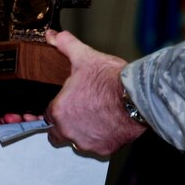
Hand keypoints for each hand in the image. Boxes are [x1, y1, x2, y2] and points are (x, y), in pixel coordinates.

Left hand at [43, 29, 145, 155]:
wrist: (136, 96)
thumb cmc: (109, 79)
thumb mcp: (84, 56)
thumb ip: (65, 45)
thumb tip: (52, 36)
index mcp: (59, 111)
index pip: (48, 116)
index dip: (57, 108)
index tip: (66, 102)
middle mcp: (69, 131)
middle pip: (58, 134)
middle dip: (65, 124)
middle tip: (79, 110)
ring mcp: (87, 142)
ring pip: (78, 141)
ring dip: (83, 131)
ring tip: (97, 114)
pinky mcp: (105, 149)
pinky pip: (98, 146)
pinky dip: (102, 137)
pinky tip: (110, 122)